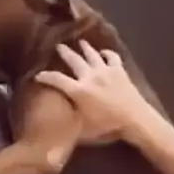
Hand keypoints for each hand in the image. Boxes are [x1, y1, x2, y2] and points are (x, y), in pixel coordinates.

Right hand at [35, 41, 150, 142]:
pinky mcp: (119, 70)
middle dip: (64, 52)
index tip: (38, 75)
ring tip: (80, 42)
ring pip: (92, 54)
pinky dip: (107, 53)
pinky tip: (104, 52)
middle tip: (58, 45)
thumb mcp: (84, 131)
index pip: (57, 80)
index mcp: (79, 91)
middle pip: (74, 60)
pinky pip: (112, 57)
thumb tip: (59, 131)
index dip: (46, 76)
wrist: (135, 119)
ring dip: (85, 47)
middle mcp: (90, 76)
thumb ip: (71, 127)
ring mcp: (105, 71)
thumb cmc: (108, 127)